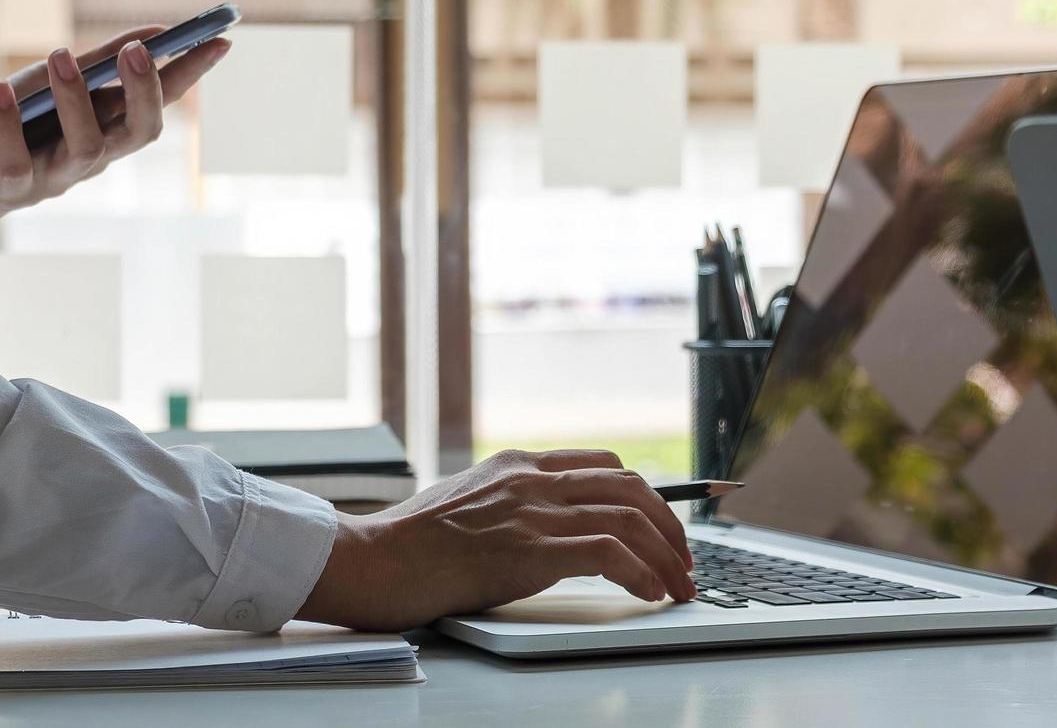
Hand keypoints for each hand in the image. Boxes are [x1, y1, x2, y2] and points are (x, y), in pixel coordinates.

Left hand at [0, 27, 230, 256]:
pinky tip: (0, 90)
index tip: (220, 38)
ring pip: (86, 148)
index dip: (191, 72)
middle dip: (144, 92)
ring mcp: (54, 177)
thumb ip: (98, 62)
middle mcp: (91, 157)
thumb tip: (153, 33)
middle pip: (139, 133)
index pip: (162, 100)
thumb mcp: (50, 82)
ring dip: (76, 100)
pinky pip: (16, 162)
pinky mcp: (10, 189)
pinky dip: (7, 124)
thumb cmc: (9, 124)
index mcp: (108, 128)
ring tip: (59, 56)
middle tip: (138, 50)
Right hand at [295, 449, 695, 631]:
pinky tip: (649, 593)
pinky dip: (641, 572)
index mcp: (515, 464)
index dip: (647, 495)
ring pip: (630, 517)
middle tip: (685, 562)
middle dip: (672, 527)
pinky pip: (609, 551)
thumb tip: (542, 531)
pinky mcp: (528, 549)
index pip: (604, 465)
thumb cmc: (407, 546)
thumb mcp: (463, 506)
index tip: (665, 526)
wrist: (371, 559)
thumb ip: (505, 506)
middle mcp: (530, 479)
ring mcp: (530, 511)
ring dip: (668, 557)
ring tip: (680, 587)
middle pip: (631, 487)